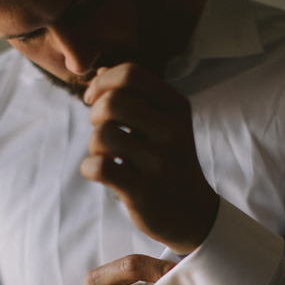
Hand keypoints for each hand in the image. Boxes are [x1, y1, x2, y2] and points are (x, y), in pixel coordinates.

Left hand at [81, 63, 219, 253]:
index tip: (93, 98)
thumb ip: (134, 97)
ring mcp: (159, 162)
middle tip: (102, 130)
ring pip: (101, 136)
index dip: (102, 82)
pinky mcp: (144, 191)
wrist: (194, 214)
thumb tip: (99, 70)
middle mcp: (172, 131)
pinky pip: (98, 167)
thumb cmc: (170, 163)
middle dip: (95, 114)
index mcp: (177, 108)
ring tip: (107, 156)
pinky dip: (90, 168)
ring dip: (94, 146)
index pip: (130, 74)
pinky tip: (101, 172)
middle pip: (112, 102)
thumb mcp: (163, 124)